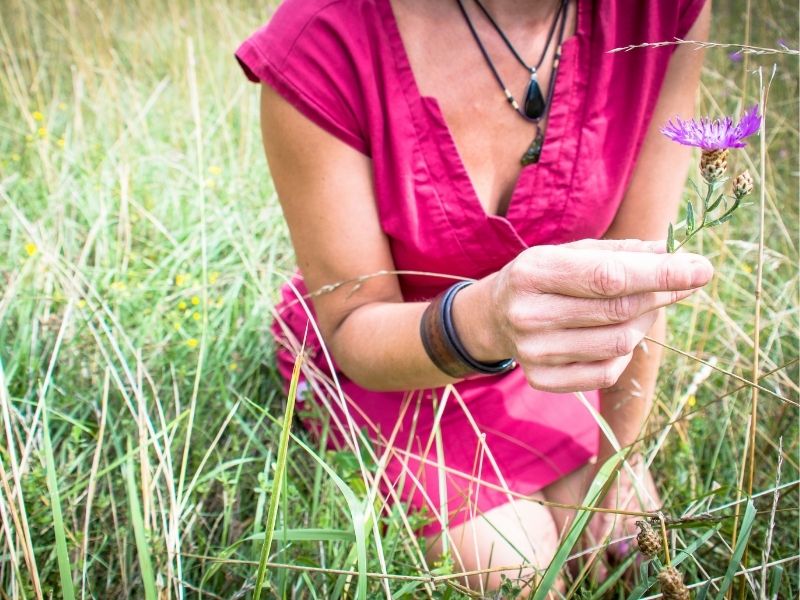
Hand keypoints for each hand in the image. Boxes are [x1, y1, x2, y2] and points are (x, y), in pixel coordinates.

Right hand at [481, 239, 712, 391]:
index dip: (660, 274)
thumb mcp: (570, 252)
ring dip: (646, 321)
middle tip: (687, 280)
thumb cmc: (543, 277)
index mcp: (533, 272)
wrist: (494, 316)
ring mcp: (533, 352)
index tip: (702, 268)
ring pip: (619, 343)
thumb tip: (677, 255)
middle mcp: (528, 314)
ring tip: (645, 305)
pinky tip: (619, 333)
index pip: (609, 277)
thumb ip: (621, 253)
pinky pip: (606, 371)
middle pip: (619, 311)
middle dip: (663, 294)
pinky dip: (624, 351)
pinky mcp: (541, 379)